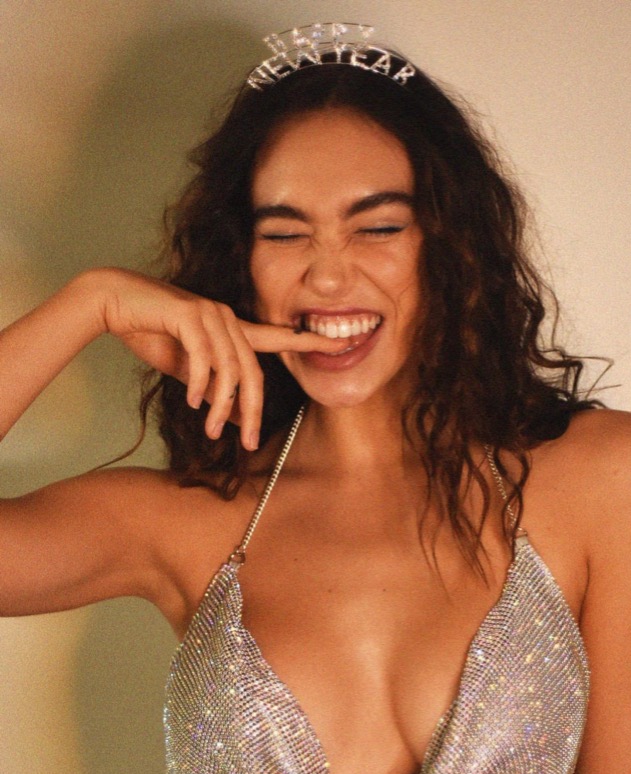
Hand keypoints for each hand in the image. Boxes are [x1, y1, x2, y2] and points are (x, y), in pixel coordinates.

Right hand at [93, 268, 347, 448]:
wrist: (112, 301)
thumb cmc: (151, 333)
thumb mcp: (187, 370)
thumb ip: (212, 389)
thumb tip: (232, 417)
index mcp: (233, 328)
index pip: (279, 338)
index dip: (311, 341)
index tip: (346, 342)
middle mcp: (228, 318)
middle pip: (253, 373)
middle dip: (252, 412)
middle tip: (246, 442)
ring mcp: (210, 314)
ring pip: (230, 370)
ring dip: (221, 405)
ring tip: (210, 427)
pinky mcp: (189, 315)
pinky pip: (205, 358)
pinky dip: (201, 385)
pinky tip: (195, 402)